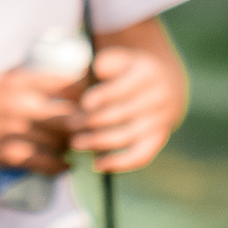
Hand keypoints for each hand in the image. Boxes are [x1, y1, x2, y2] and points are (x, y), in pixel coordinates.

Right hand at [0, 65, 80, 170]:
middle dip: (83, 124)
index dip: (85, 93)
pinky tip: (63, 167)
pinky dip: (60, 167)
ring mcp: (18, 132)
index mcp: (20, 83)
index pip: (69, 83)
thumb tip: (52, 77)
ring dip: (71, 147)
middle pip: (73, 115)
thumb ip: (22, 79)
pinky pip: (48, 164)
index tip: (88, 102)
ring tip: (73, 149)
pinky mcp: (11, 155)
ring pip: (63, 142)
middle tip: (86, 130)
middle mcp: (22, 105)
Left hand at [70, 42, 185, 173]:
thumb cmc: (126, 73)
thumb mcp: (114, 63)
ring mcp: (160, 120)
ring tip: (75, 143)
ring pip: (127, 135)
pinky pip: (141, 155)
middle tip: (69, 125)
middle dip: (91, 121)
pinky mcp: (159, 138)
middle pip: (121, 113)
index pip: (122, 88)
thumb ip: (89, 73)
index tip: (84, 103)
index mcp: (146, 72)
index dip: (102, 97)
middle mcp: (158, 97)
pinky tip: (97, 165)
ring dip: (98, 142)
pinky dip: (119, 163)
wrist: (164, 84)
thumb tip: (63, 91)